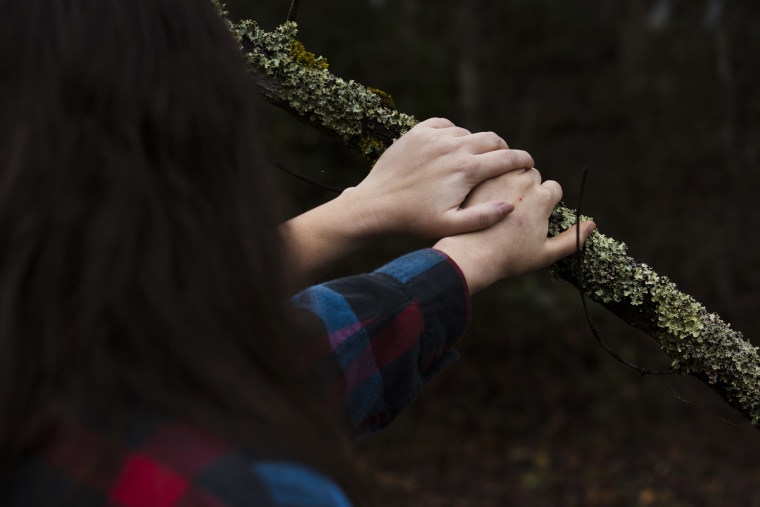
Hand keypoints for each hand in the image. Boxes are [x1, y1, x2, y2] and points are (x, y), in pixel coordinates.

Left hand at [339, 117, 533, 238]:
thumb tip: (511, 204)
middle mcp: (454, 147)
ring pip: (468, 133)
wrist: (375, 204)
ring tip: (476, 158)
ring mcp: (434, 137)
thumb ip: (483, 217)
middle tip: (506, 160)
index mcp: (467, 170)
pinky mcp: (417, 132)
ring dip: (476, 144)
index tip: (529, 163)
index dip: (523, 160)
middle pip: (492, 140)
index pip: (507, 158)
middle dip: (503, 149)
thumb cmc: (413, 220)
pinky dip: (454, 133)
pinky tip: (453, 145)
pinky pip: (444, 125)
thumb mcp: (450, 226)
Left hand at [433, 168, 595, 293]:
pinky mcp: (479, 177)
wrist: (470, 255)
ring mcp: (500, 176)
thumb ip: (572, 239)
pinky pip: (490, 169)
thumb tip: (592, 225)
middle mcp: (524, 181)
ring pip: (512, 168)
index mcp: (542, 197)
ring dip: (511, 178)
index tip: (535, 215)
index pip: (553, 189)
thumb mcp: (545, 254)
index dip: (547, 202)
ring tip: (502, 200)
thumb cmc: (509, 258)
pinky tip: (485, 196)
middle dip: (529, 187)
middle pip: (533, 175)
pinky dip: (491, 178)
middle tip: (517, 209)